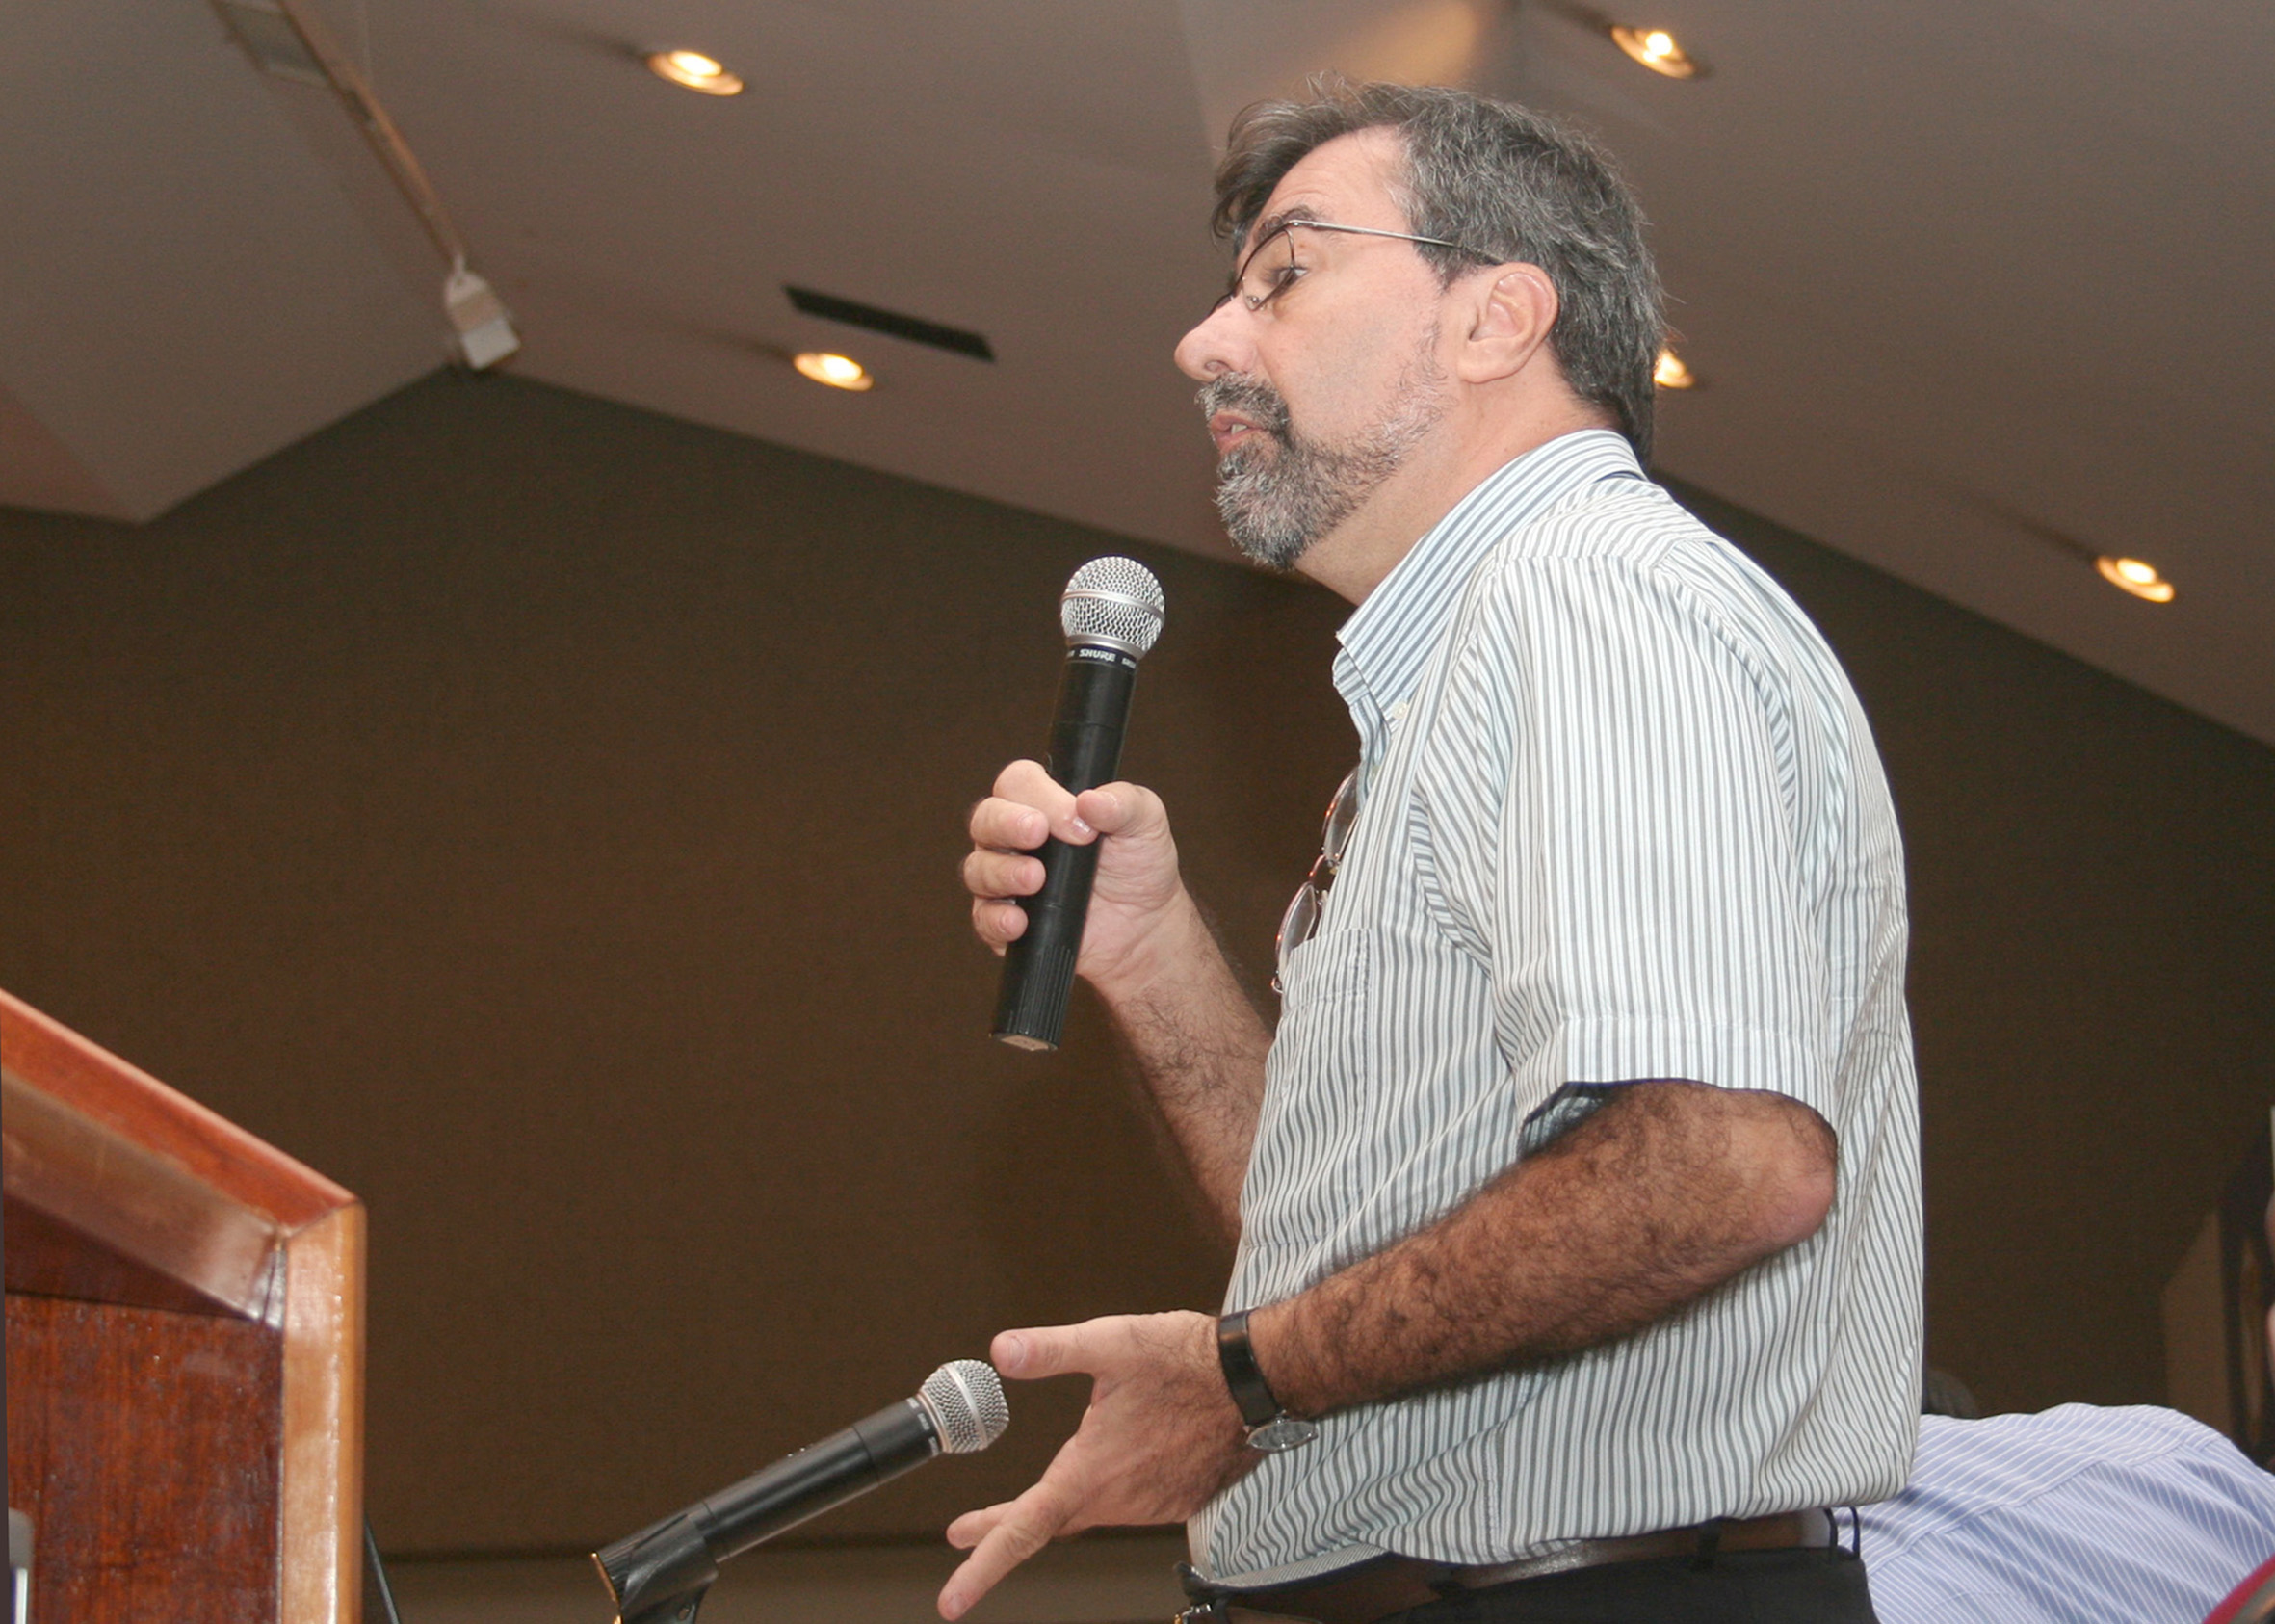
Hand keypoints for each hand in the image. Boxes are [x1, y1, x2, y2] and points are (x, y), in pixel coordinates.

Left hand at [937, 1311, 1254, 1619]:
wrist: (1256, 1381)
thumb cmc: (1186, 1361)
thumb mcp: (1110, 1344)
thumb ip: (1051, 1350)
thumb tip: (1001, 1351)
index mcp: (1090, 1471)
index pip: (1024, 1528)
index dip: (983, 1564)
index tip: (952, 1601)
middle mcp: (1117, 1499)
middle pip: (1045, 1525)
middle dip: (1001, 1530)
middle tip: (965, 1534)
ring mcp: (1148, 1505)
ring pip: (1086, 1513)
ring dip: (1056, 1507)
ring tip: (1028, 1500)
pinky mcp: (1174, 1501)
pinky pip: (1124, 1507)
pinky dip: (1100, 1497)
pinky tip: (1102, 1475)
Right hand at [962, 761, 1187, 990]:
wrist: (1145, 928)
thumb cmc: (1138, 866)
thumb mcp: (1145, 824)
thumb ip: (1124, 803)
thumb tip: (1092, 799)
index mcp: (1044, 803)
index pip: (1018, 782)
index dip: (1040, 795)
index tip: (1075, 818)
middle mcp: (1015, 838)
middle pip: (986, 818)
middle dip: (1006, 823)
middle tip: (1037, 833)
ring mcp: (1005, 879)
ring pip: (978, 868)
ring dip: (1002, 871)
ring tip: (1035, 879)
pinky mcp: (1003, 921)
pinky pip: (983, 918)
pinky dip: (996, 919)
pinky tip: (1019, 921)